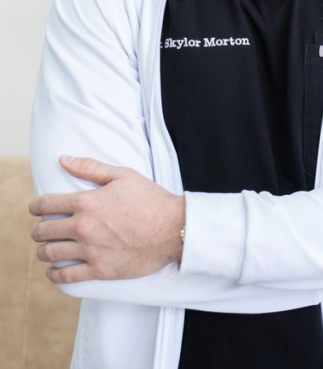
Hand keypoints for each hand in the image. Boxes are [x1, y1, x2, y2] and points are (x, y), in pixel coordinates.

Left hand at [29, 156, 185, 284]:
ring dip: (43, 251)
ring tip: (46, 250)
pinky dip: (54, 275)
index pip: (46, 204)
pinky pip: (66, 277)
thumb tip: (64, 160)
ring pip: (51, 254)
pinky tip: (53, 271)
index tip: (35, 209)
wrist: (172, 228)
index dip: (35, 206)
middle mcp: (83, 227)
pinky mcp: (99, 270)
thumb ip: (90, 168)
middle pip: (44, 231)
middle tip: (41, 230)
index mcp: (86, 202)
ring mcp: (90, 250)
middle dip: (38, 230)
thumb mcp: (122, 175)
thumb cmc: (150, 199)